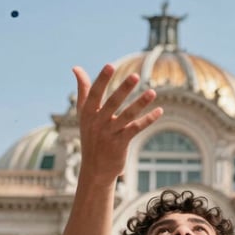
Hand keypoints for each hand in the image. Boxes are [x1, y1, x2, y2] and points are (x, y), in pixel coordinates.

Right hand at [73, 64, 162, 184]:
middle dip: (123, 89)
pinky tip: (159, 111)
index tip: (110, 65)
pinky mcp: (121, 144)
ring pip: (127, 116)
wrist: (94, 169)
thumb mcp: (83, 114)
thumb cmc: (90, 136)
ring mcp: (109, 134)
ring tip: (153, 91)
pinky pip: (136, 129)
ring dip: (140, 103)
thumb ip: (83, 90)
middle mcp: (97, 123)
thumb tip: (75, 68)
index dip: (102, 80)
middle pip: (112, 103)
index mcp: (87, 113)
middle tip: (135, 75)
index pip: (94, 94)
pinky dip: (148, 120)